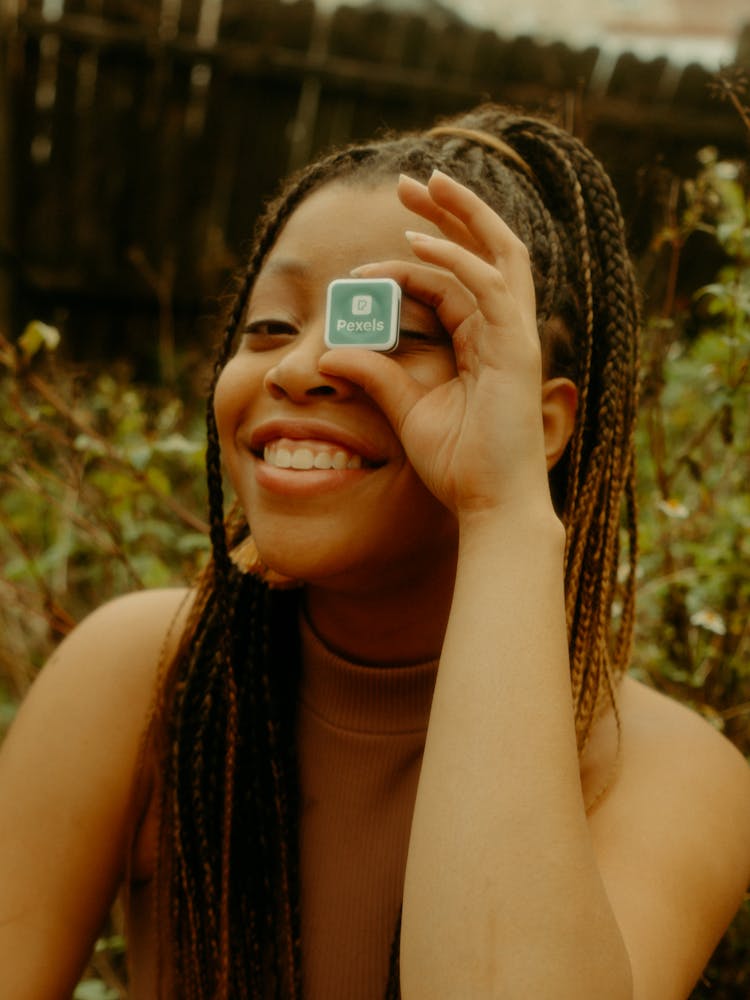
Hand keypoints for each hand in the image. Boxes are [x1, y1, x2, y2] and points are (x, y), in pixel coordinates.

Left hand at [319, 170, 551, 519]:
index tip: (361, 270)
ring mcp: (516, 338)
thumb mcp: (406, 410)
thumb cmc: (458, 466)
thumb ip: (374, 375)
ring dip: (460, 214)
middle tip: (410, 181)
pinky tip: (417, 245)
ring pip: (498, 253)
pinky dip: (455, 260)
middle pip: (488, 250)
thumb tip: (327, 355)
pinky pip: (488, 288)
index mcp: (486, 343)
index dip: (413, 261)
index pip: (455, 281)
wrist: (491, 507)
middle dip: (452, 210)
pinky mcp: (516, 351)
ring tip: (421, 184)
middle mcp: (506, 332)